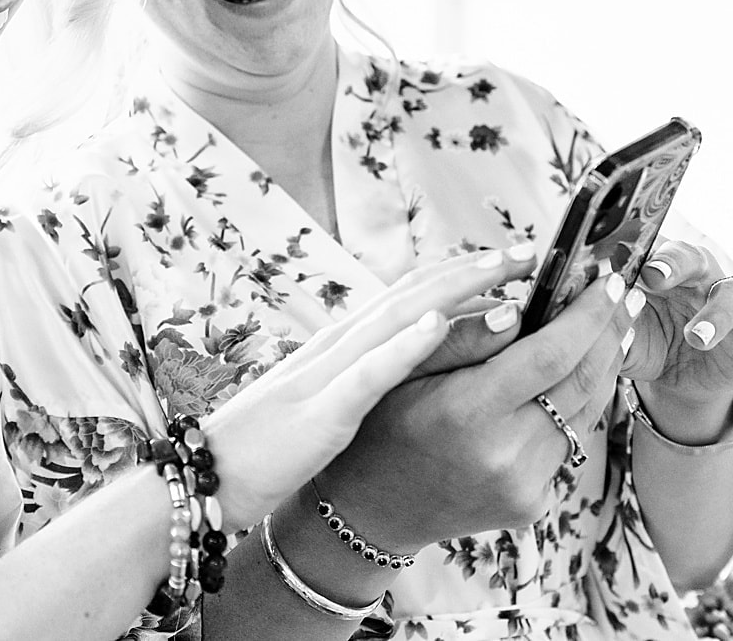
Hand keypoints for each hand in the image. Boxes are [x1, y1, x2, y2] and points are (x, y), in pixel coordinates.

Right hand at [199, 246, 538, 533]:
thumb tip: (407, 357)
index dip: (459, 272)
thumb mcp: (322, 404)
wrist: (202, 481)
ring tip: (504, 270)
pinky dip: (403, 346)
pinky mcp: (317, 414)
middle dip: (473, 270)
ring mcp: (325, 376)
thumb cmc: (263, 451)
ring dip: (454, 291)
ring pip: (396, 320)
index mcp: (339, 349)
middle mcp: (335, 349)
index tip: (510, 260)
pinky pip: (366, 374)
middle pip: (410, 295)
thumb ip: (363, 376)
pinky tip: (438, 325)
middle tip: (530, 251)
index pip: (406, 297)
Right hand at [316, 263, 634, 552]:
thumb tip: (520, 305)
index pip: (551, 354)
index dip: (588, 314)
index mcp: (468, 411)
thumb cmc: (382, 422)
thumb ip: (463, 336)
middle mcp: (505, 453)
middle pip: (583, 381)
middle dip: (609, 331)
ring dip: (603, 364)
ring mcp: (524, 485)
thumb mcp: (404, 368)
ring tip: (612, 325)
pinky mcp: (533, 505)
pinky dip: (577, 402)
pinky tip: (575, 375)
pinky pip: (568, 443)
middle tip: (626, 292)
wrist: (374, 506)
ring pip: (586, 412)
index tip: (609, 280)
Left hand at [621, 240, 732, 421]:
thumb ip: (604, 322)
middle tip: (655, 276)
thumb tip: (580, 311)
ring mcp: (732, 306)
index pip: (651, 248)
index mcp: (661, 267)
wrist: (673, 377)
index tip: (621, 260)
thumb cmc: (642, 338)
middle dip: (675, 263)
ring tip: (695, 337)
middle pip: (693, 258)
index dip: (638, 251)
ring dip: (715, 315)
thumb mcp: (618, 334)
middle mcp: (699, 278)